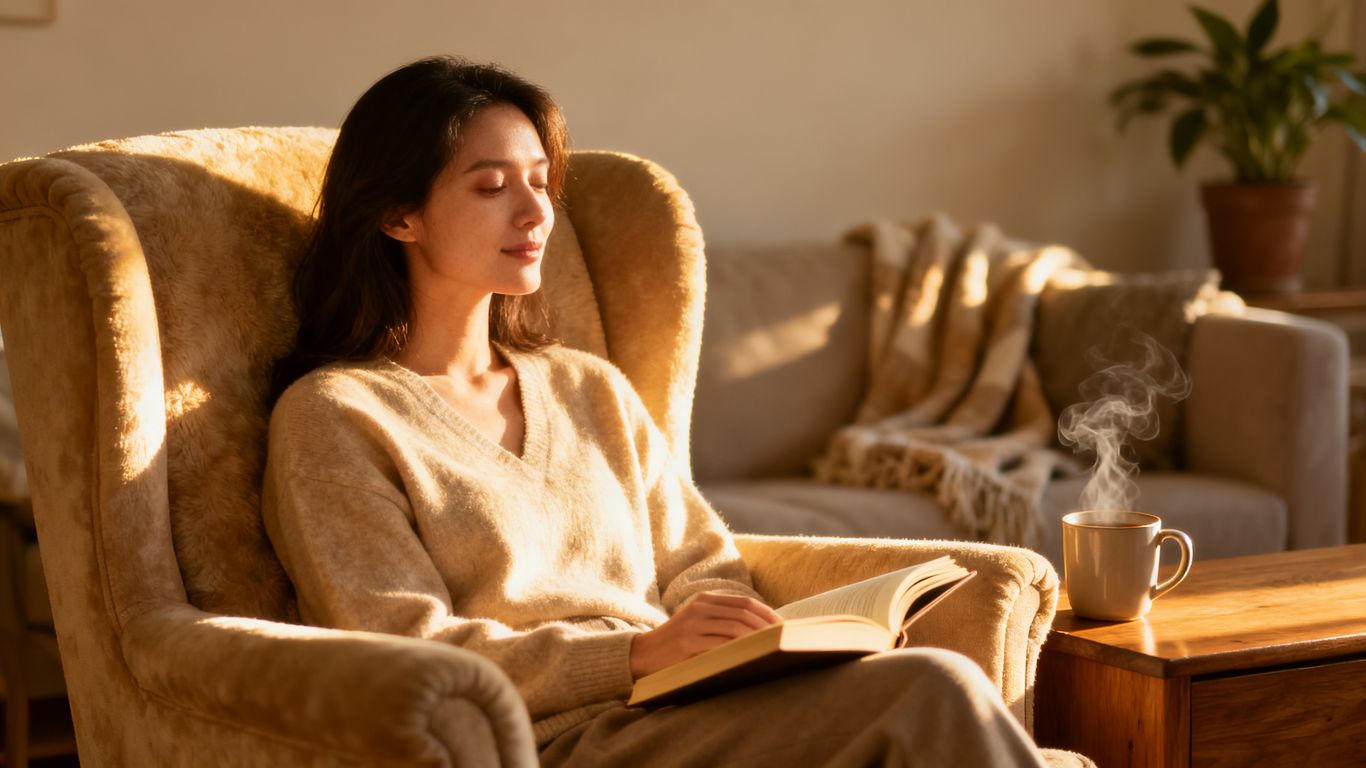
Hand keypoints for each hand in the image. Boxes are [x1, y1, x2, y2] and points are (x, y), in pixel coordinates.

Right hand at [629, 592, 781, 678]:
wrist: (643, 655)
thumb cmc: (677, 643)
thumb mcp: (698, 622)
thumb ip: (723, 620)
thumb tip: (762, 629)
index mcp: (705, 600)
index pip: (745, 603)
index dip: (768, 614)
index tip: (784, 628)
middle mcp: (700, 608)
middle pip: (743, 614)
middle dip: (767, 627)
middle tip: (783, 641)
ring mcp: (693, 625)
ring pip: (735, 628)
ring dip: (758, 639)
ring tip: (772, 649)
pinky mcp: (688, 644)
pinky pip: (721, 645)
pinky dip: (739, 650)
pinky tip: (751, 657)